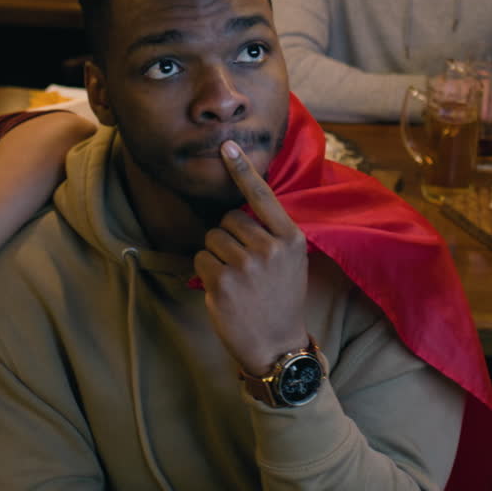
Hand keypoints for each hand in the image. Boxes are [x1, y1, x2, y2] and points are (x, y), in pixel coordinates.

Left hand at [193, 141, 307, 375]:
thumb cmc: (280, 298)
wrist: (277, 344)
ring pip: (211, 238)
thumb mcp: (291, 261)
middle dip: (228, 237)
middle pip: (228, 219)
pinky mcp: (222, 282)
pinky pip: (200, 258)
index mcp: (290, 238)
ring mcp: (245, 265)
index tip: (227, 146)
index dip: (242, 170)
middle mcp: (269, 248)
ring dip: (216, 255)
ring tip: (236, 280)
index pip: (262, 195)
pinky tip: (224, 291)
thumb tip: (240, 206)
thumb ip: (271, 232)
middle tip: (244, 266)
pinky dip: (205, 271)